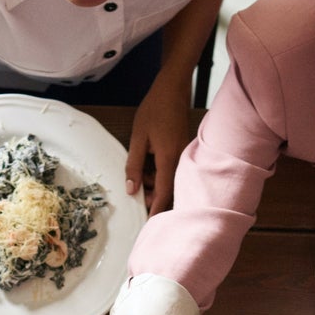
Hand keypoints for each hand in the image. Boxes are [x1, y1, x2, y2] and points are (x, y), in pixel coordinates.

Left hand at [125, 75, 192, 214]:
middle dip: (152, 196)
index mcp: (169, 158)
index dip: (155, 211)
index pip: (163, 193)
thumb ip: (134, 165)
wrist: (173, 87)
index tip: (149, 226)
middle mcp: (180, 160)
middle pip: (168, 190)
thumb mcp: (138, 138)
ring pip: (169, 180)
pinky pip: (171, 170)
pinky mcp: (182, 151)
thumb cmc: (154, 109)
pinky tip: (148, 163)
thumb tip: (131, 189)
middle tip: (136, 192)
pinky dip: (159, 173)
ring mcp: (183, 155)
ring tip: (140, 172)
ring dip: (154, 183)